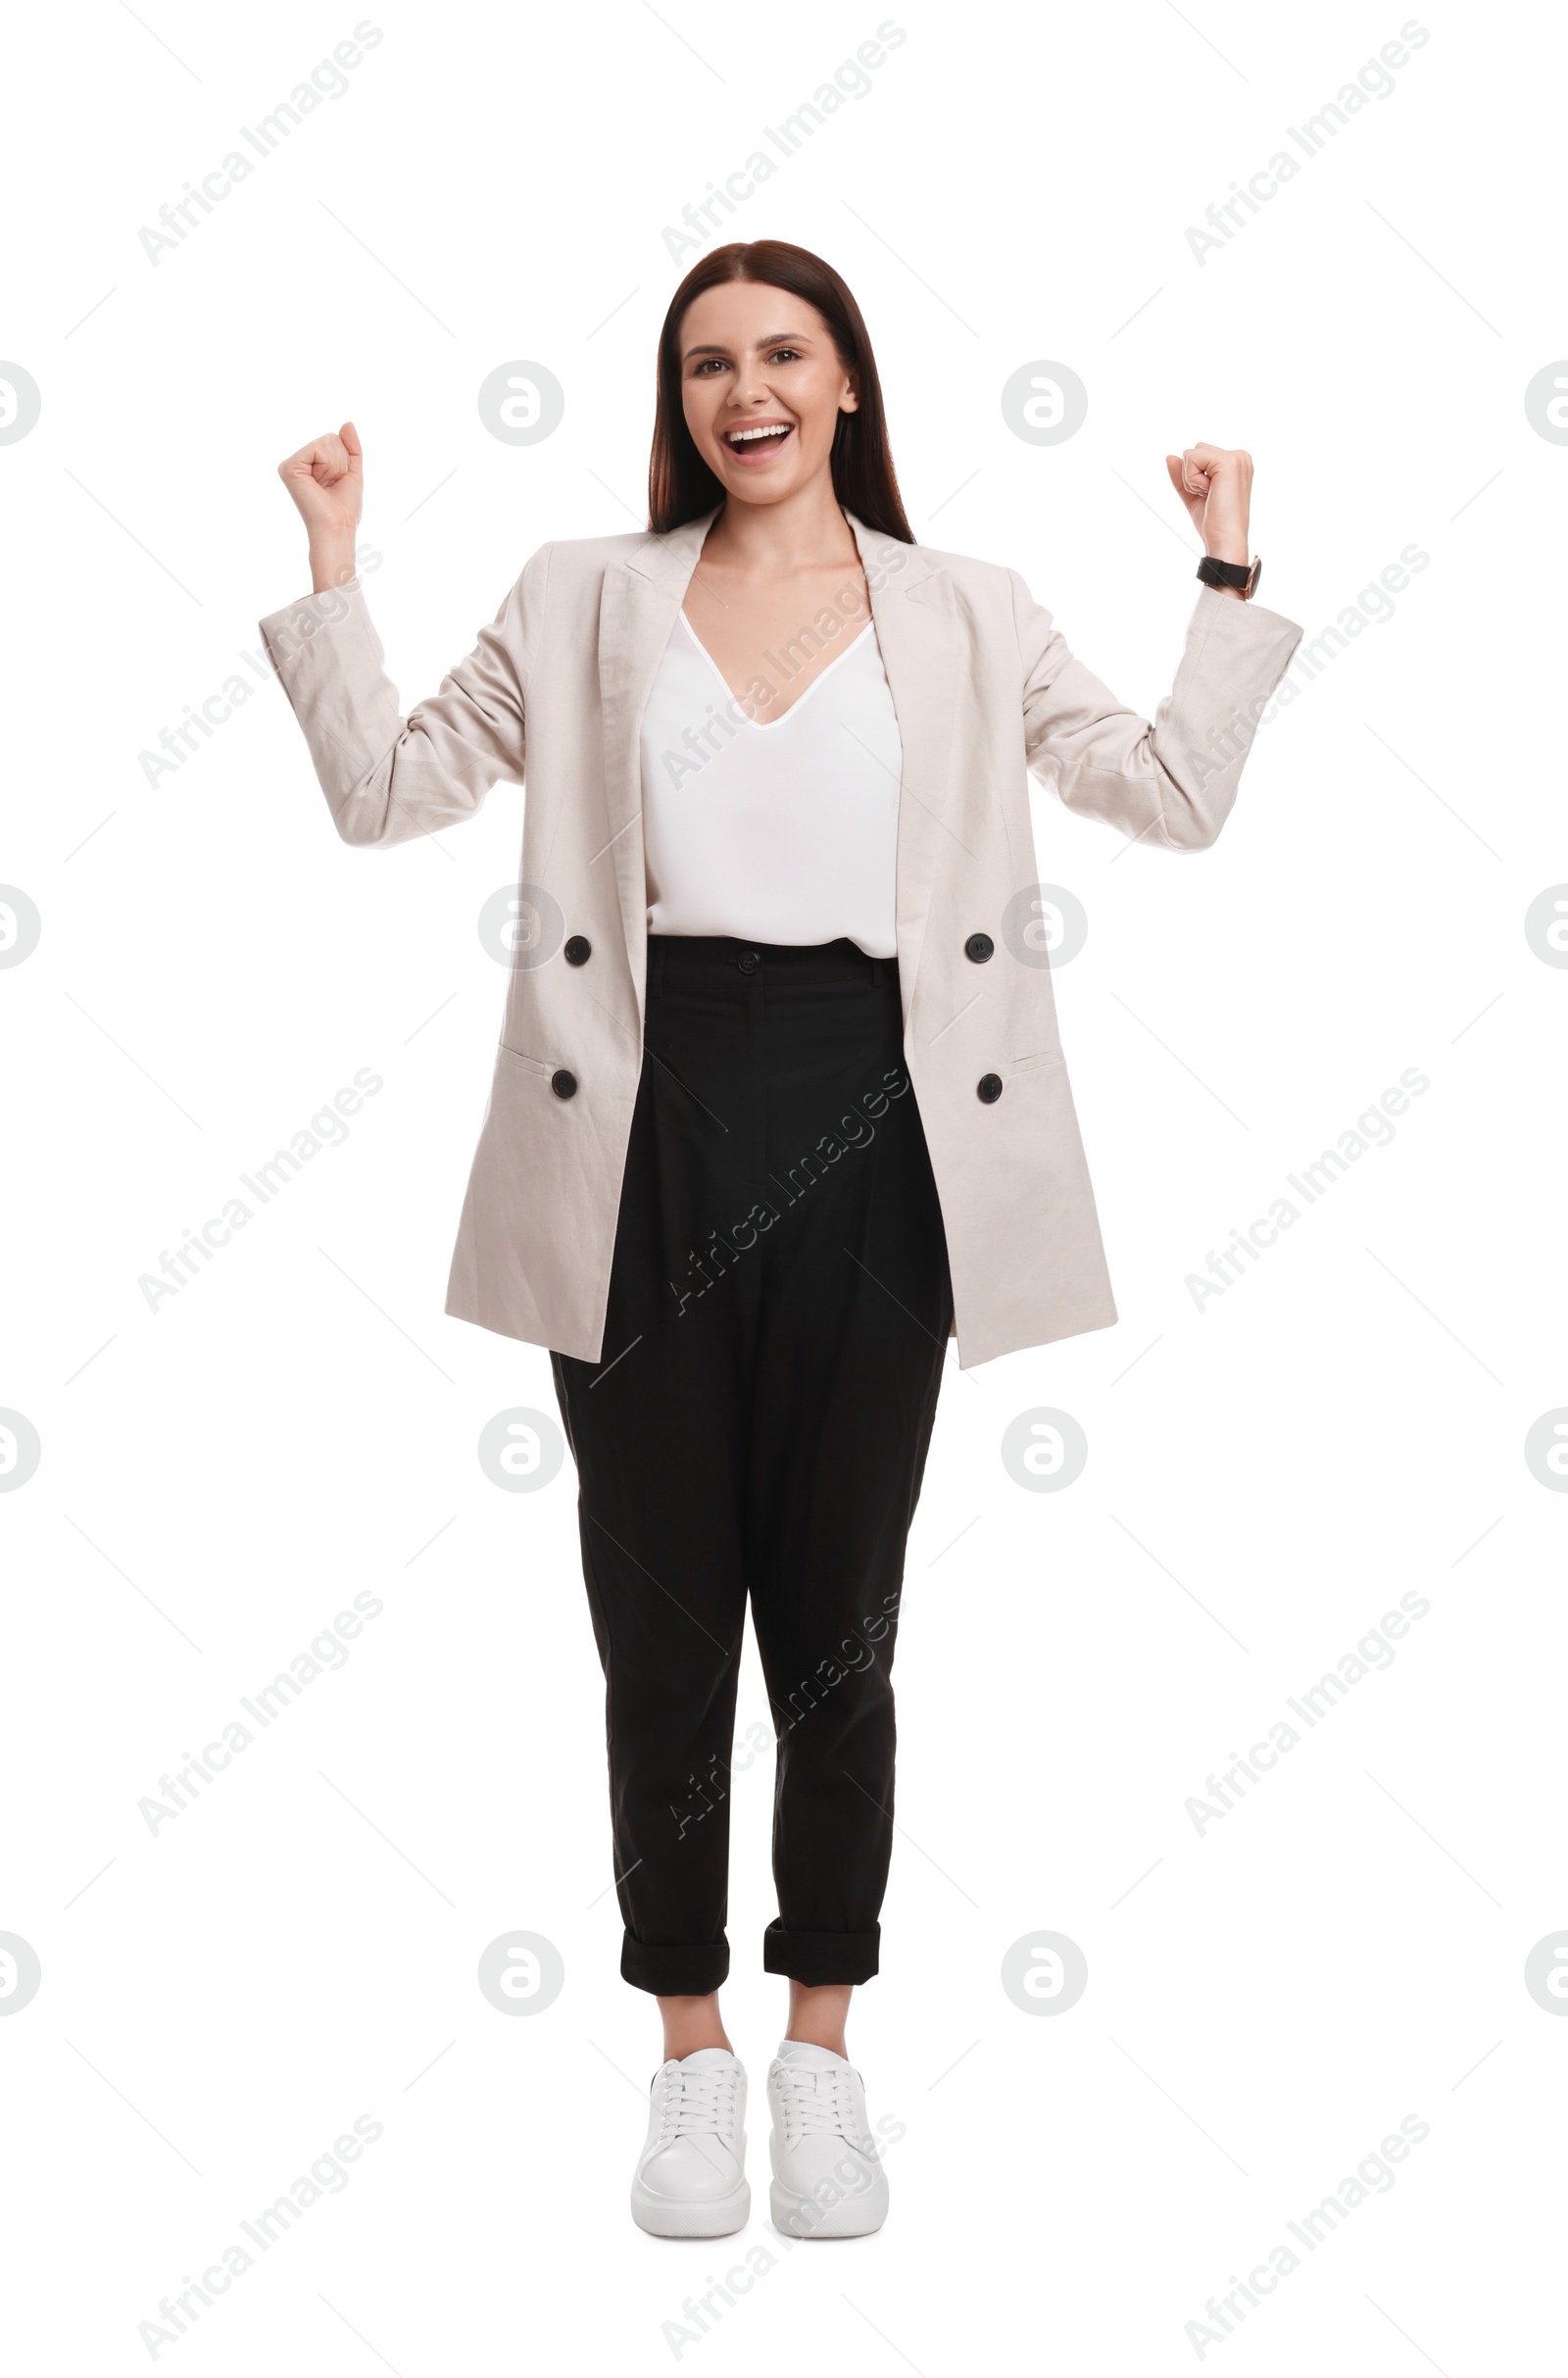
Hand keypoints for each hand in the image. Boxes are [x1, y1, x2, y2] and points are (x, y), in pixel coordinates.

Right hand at [278, 421, 362, 590]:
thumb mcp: (352, 472)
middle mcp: (296, 462)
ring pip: (326, 441)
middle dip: (340, 462)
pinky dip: (327, 465)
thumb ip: (351, 448)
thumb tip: (347, 423)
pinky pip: (318, 448)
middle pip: (330, 438)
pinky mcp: (289, 468)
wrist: (337, 528)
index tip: (336, 482)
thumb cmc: (344, 508)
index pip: (334, 440)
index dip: (344, 461)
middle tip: (331, 485)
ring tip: (325, 486)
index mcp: (308, 464)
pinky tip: (319, 483)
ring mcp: (291, 464)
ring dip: (336, 466)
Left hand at [1165, 443, 1252, 588]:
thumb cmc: (1213, 523)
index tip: (1211, 496)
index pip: (1199, 454)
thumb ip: (1182, 475)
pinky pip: (1191, 458)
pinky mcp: (1228, 462)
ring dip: (1191, 479)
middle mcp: (1240, 456)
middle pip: (1195, 450)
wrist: (1225, 541)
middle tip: (1209, 496)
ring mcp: (1236, 458)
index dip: (1194, 478)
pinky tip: (1209, 493)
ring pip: (1191, 453)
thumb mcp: (1193, 494)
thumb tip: (1169, 456)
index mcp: (1236, 462)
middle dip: (1191, 475)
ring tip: (1210, 495)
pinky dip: (1191, 480)